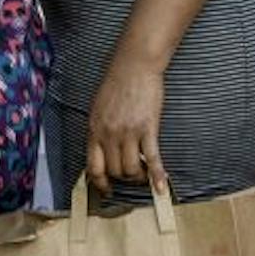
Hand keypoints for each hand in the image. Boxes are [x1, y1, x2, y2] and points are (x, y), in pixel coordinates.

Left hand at [86, 52, 165, 194]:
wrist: (134, 66)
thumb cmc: (116, 83)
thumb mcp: (98, 108)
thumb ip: (98, 129)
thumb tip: (101, 149)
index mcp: (95, 130)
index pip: (93, 166)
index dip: (100, 183)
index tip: (107, 189)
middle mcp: (109, 134)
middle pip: (115, 171)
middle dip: (124, 179)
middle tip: (132, 177)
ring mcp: (129, 133)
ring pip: (131, 169)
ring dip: (139, 177)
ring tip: (144, 175)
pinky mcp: (148, 129)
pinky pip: (152, 158)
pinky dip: (157, 175)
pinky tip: (161, 186)